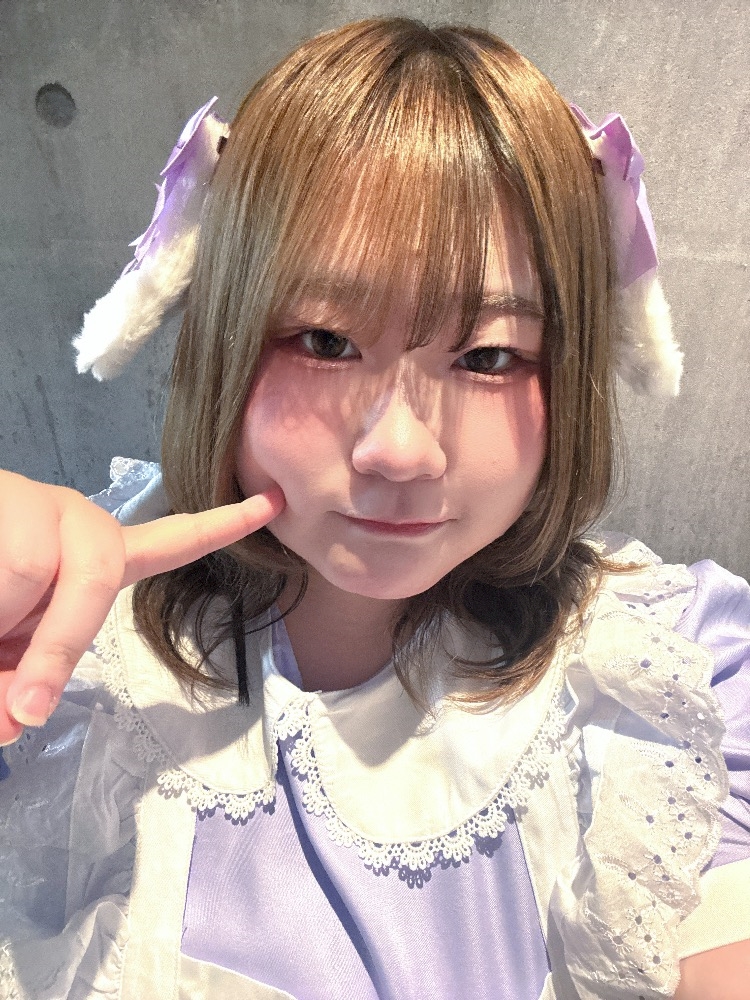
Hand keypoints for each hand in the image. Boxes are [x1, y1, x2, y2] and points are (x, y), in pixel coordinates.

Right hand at [0, 471, 284, 744]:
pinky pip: (6, 569)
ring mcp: (35, 505)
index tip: (272, 502)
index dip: (220, 525)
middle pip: (99, 575)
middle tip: (23, 705)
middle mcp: (75, 525)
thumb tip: (14, 724)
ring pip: (31, 573)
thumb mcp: (5, 658)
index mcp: (94, 558)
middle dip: (56, 644)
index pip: (168, 542)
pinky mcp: (3, 499)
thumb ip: (18, 686)